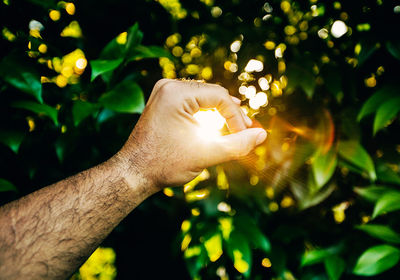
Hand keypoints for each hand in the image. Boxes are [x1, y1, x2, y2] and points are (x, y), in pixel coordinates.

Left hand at [118, 79, 266, 189]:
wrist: (133, 173)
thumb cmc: (164, 164)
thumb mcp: (206, 154)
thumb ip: (237, 144)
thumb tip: (262, 135)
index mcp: (176, 93)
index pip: (220, 96)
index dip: (237, 117)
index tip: (244, 137)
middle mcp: (168, 86)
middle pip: (212, 94)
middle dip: (230, 113)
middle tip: (245, 131)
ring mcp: (163, 92)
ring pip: (203, 97)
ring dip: (220, 112)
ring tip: (236, 127)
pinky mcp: (162, 102)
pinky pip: (192, 101)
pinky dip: (205, 112)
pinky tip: (216, 123)